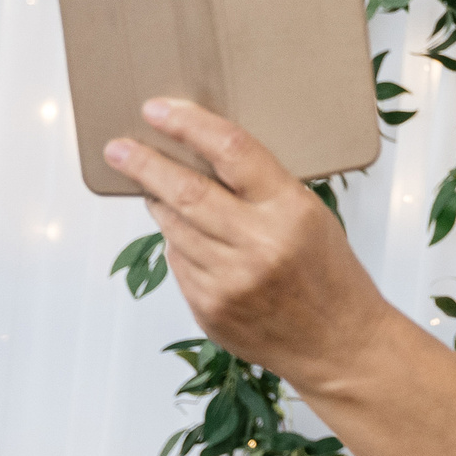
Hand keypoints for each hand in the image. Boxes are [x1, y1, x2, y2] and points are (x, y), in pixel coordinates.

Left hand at [105, 99, 388, 385]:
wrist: (338, 344)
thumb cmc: (330, 274)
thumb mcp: (312, 215)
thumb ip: (262, 190)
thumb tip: (199, 159)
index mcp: (290, 209)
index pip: (231, 150)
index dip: (189, 125)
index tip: (158, 110)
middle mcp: (257, 244)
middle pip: (185, 190)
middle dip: (144, 164)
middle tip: (118, 149)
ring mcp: (228, 280)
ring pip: (173, 227)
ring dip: (159, 203)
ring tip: (154, 188)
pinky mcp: (208, 308)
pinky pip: (179, 262)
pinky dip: (179, 243)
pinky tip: (193, 239)